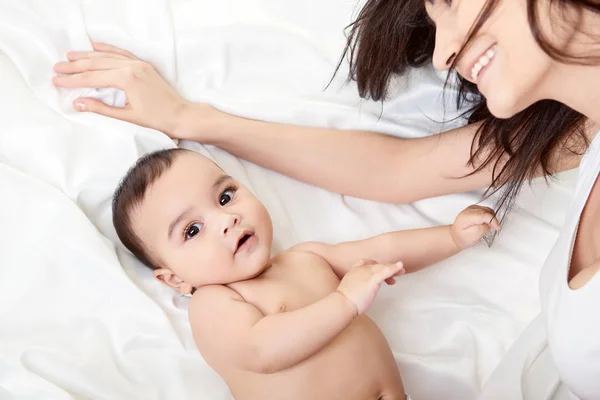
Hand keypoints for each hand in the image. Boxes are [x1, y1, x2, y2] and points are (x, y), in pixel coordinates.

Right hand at [52, 42, 216, 138]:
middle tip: (57, 68)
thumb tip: (77, 102)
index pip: (92, 78)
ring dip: (87, 56)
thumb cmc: (158, 120)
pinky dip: (107, 49)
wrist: (182, 116)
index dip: (72, 80)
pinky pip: (122, 53)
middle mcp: (132, 67)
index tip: (56, 81)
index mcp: (126, 79)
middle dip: (75, 66)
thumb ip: (101, 108)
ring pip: (108, 56)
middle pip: (97, 64)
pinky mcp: (144, 66)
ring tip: (70, 56)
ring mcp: (139, 64)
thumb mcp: (127, 117)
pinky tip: (95, 47)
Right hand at [337, 259, 404, 315]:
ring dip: (393, 269)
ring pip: (382, 268)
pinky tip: (400, 266)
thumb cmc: (343, 303)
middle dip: (386, 268)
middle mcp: (359, 270)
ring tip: (401, 271)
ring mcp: (366, 274)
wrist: (341, 305)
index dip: (374, 266)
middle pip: (376, 265)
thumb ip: (355, 289)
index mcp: (353, 272)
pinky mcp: (372, 280)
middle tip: (397, 272)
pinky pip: (385, 272)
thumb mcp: (348, 292)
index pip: (365, 263)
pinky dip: (393, 268)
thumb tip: (359, 294)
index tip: (380, 272)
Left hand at [450, 205, 499, 248]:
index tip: (496, 228)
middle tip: (493, 228)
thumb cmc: (462, 237)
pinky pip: (485, 210)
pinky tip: (486, 222)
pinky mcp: (474, 209)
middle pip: (486, 211)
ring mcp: (471, 208)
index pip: (484, 214)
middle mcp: (468, 210)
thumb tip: (489, 224)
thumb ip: (482, 229)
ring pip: (487, 209)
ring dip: (491, 217)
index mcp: (466, 217)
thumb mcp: (472, 237)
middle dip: (492, 220)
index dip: (493, 221)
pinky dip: (489, 216)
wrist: (456, 235)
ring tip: (489, 226)